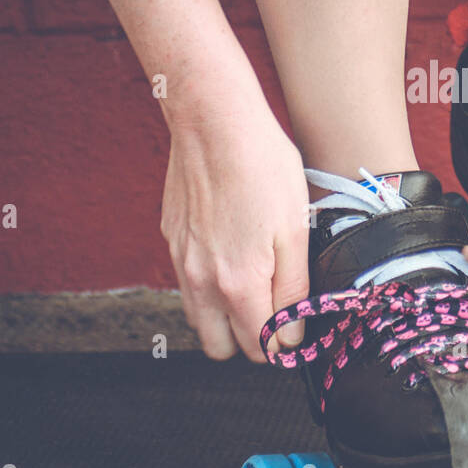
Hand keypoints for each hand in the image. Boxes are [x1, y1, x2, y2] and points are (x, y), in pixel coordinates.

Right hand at [161, 98, 310, 362]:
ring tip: (255, 283)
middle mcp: (201, 280)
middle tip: (276, 310)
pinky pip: (187, 281)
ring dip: (224, 315)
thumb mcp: (296, 229)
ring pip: (198, 317)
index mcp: (238, 283)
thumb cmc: (261, 167)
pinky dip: (207, 283)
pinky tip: (231, 251)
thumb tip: (291, 334)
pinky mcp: (171, 237)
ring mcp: (181, 260)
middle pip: (219, 346)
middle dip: (248, 340)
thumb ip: (293, 289)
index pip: (258, 346)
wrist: (214, 122)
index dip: (282, 343)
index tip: (296, 328)